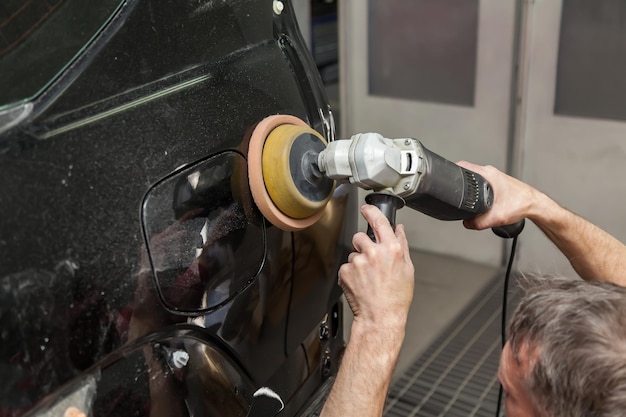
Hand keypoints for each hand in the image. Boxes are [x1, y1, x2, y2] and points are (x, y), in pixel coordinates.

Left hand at [338, 205, 414, 330]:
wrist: (380, 317)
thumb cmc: (396, 297)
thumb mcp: (407, 268)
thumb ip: (401, 244)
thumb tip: (398, 229)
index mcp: (391, 249)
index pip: (379, 221)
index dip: (371, 212)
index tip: (366, 209)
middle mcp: (374, 253)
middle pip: (361, 237)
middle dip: (363, 245)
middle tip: (371, 262)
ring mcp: (358, 262)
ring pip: (353, 253)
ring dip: (358, 262)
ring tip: (367, 278)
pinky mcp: (346, 271)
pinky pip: (346, 266)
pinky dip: (350, 273)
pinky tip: (360, 284)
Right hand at [456, 161, 538, 229]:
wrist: (535, 205)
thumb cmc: (522, 204)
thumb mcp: (497, 217)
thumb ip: (479, 222)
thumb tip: (467, 223)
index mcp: (488, 174)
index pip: (463, 166)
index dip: (452, 171)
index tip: (445, 176)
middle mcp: (490, 173)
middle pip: (467, 172)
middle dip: (459, 181)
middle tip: (453, 190)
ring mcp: (494, 177)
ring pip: (475, 179)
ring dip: (469, 186)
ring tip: (465, 196)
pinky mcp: (497, 183)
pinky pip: (481, 183)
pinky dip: (477, 190)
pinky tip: (478, 200)